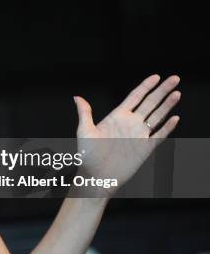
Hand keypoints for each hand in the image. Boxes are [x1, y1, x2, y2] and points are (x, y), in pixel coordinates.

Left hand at [73, 74, 180, 196]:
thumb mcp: (84, 131)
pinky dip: (168, 127)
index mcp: (117, 117)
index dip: (146, 86)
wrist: (96, 177)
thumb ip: (85, 113)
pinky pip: (159, 135)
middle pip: (150, 103)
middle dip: (162, 90)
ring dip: (168, 105)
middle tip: (174, 78)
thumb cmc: (87, 156)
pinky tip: (175, 118)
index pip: (135, 97)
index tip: (156, 76)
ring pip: (157, 116)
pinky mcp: (145, 148)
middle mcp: (130, 124)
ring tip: (177, 93)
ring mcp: (139, 135)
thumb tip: (77, 97)